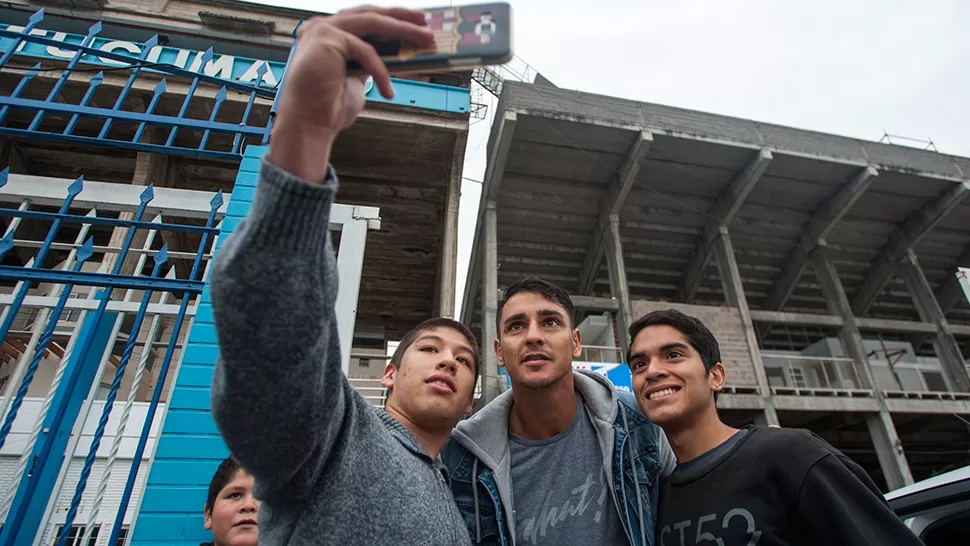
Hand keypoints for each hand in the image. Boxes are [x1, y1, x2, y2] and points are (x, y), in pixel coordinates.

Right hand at [267, 7, 434, 181]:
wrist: (309, 123)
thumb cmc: (329, 106)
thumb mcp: (357, 77)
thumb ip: (369, 62)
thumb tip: (396, 56)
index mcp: (328, 33)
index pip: (365, 19)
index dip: (391, 18)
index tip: (415, 22)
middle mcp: (323, 26)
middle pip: (370, 13)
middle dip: (401, 17)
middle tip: (425, 22)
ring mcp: (323, 29)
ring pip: (372, 22)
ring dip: (402, 29)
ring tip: (425, 38)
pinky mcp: (328, 39)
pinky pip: (366, 51)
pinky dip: (381, 70)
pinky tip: (389, 90)